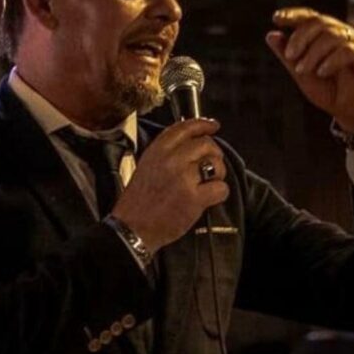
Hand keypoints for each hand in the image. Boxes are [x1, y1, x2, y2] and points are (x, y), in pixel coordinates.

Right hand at [112, 118, 228, 253]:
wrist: (132, 228)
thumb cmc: (138, 202)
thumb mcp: (146, 167)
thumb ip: (166, 153)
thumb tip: (193, 145)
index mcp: (157, 150)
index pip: (185, 127)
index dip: (203, 125)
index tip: (213, 126)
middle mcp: (171, 159)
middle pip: (206, 144)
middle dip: (214, 155)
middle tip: (212, 167)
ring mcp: (183, 178)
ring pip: (216, 164)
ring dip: (218, 174)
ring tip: (207, 185)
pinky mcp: (194, 198)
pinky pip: (221, 188)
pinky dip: (219, 194)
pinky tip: (209, 199)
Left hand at [266, 8, 353, 131]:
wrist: (351, 113)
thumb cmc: (329, 91)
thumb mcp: (301, 74)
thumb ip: (287, 56)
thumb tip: (271, 35)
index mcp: (326, 35)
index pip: (310, 16)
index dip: (294, 15)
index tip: (276, 18)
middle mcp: (342, 34)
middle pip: (319, 22)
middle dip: (300, 37)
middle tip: (289, 56)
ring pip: (332, 35)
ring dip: (313, 52)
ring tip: (302, 70)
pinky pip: (348, 51)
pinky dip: (331, 60)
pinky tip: (321, 73)